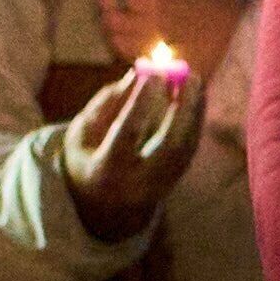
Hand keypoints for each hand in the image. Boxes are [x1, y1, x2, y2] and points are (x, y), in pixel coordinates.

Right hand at [58, 55, 208, 232]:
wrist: (101, 207)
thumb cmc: (86, 157)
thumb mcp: (83, 131)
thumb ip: (107, 103)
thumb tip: (137, 74)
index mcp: (106, 170)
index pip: (127, 134)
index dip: (141, 103)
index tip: (155, 75)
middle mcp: (137, 183)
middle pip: (170, 146)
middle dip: (183, 109)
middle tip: (190, 77)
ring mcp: (160, 186)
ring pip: (186, 148)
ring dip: (194, 112)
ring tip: (196, 82)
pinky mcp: (174, 182)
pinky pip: (190, 150)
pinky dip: (195, 122)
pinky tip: (196, 98)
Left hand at [103, 0, 257, 90]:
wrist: (238, 36)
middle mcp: (150, 1)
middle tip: (118, 0)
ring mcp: (149, 29)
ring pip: (111, 21)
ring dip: (113, 19)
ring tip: (122, 19)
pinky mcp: (152, 52)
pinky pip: (121, 45)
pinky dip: (121, 41)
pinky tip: (131, 37)